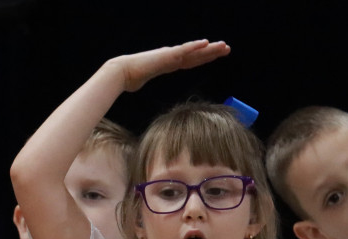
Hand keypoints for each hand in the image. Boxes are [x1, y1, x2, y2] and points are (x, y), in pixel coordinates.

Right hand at [104, 40, 229, 92]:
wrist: (121, 73)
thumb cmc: (129, 78)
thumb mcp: (141, 81)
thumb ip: (143, 81)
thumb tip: (135, 87)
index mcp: (168, 63)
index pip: (191, 61)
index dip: (204, 58)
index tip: (215, 55)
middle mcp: (171, 57)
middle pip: (197, 55)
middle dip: (212, 52)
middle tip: (227, 48)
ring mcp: (169, 55)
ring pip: (194, 51)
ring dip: (209, 48)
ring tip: (223, 46)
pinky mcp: (166, 55)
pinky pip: (184, 50)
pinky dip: (195, 46)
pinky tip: (205, 43)